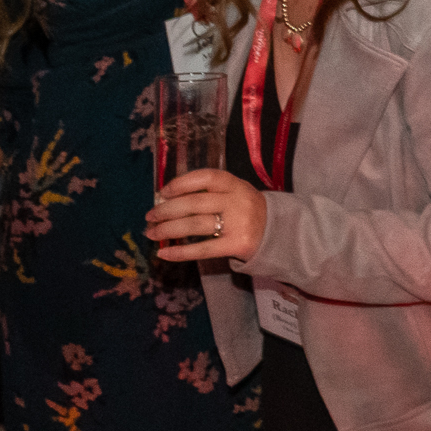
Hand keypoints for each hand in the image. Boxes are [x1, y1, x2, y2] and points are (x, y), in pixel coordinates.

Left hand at [150, 167, 268, 263]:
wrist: (280, 235)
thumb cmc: (249, 213)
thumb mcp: (237, 195)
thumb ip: (210, 194)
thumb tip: (168, 201)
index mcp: (237, 185)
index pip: (207, 177)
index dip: (182, 183)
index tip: (163, 192)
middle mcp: (239, 201)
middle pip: (195, 202)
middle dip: (166, 210)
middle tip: (150, 217)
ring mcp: (240, 223)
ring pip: (195, 224)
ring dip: (168, 230)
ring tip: (152, 234)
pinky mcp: (238, 245)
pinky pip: (203, 249)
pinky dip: (180, 252)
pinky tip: (164, 254)